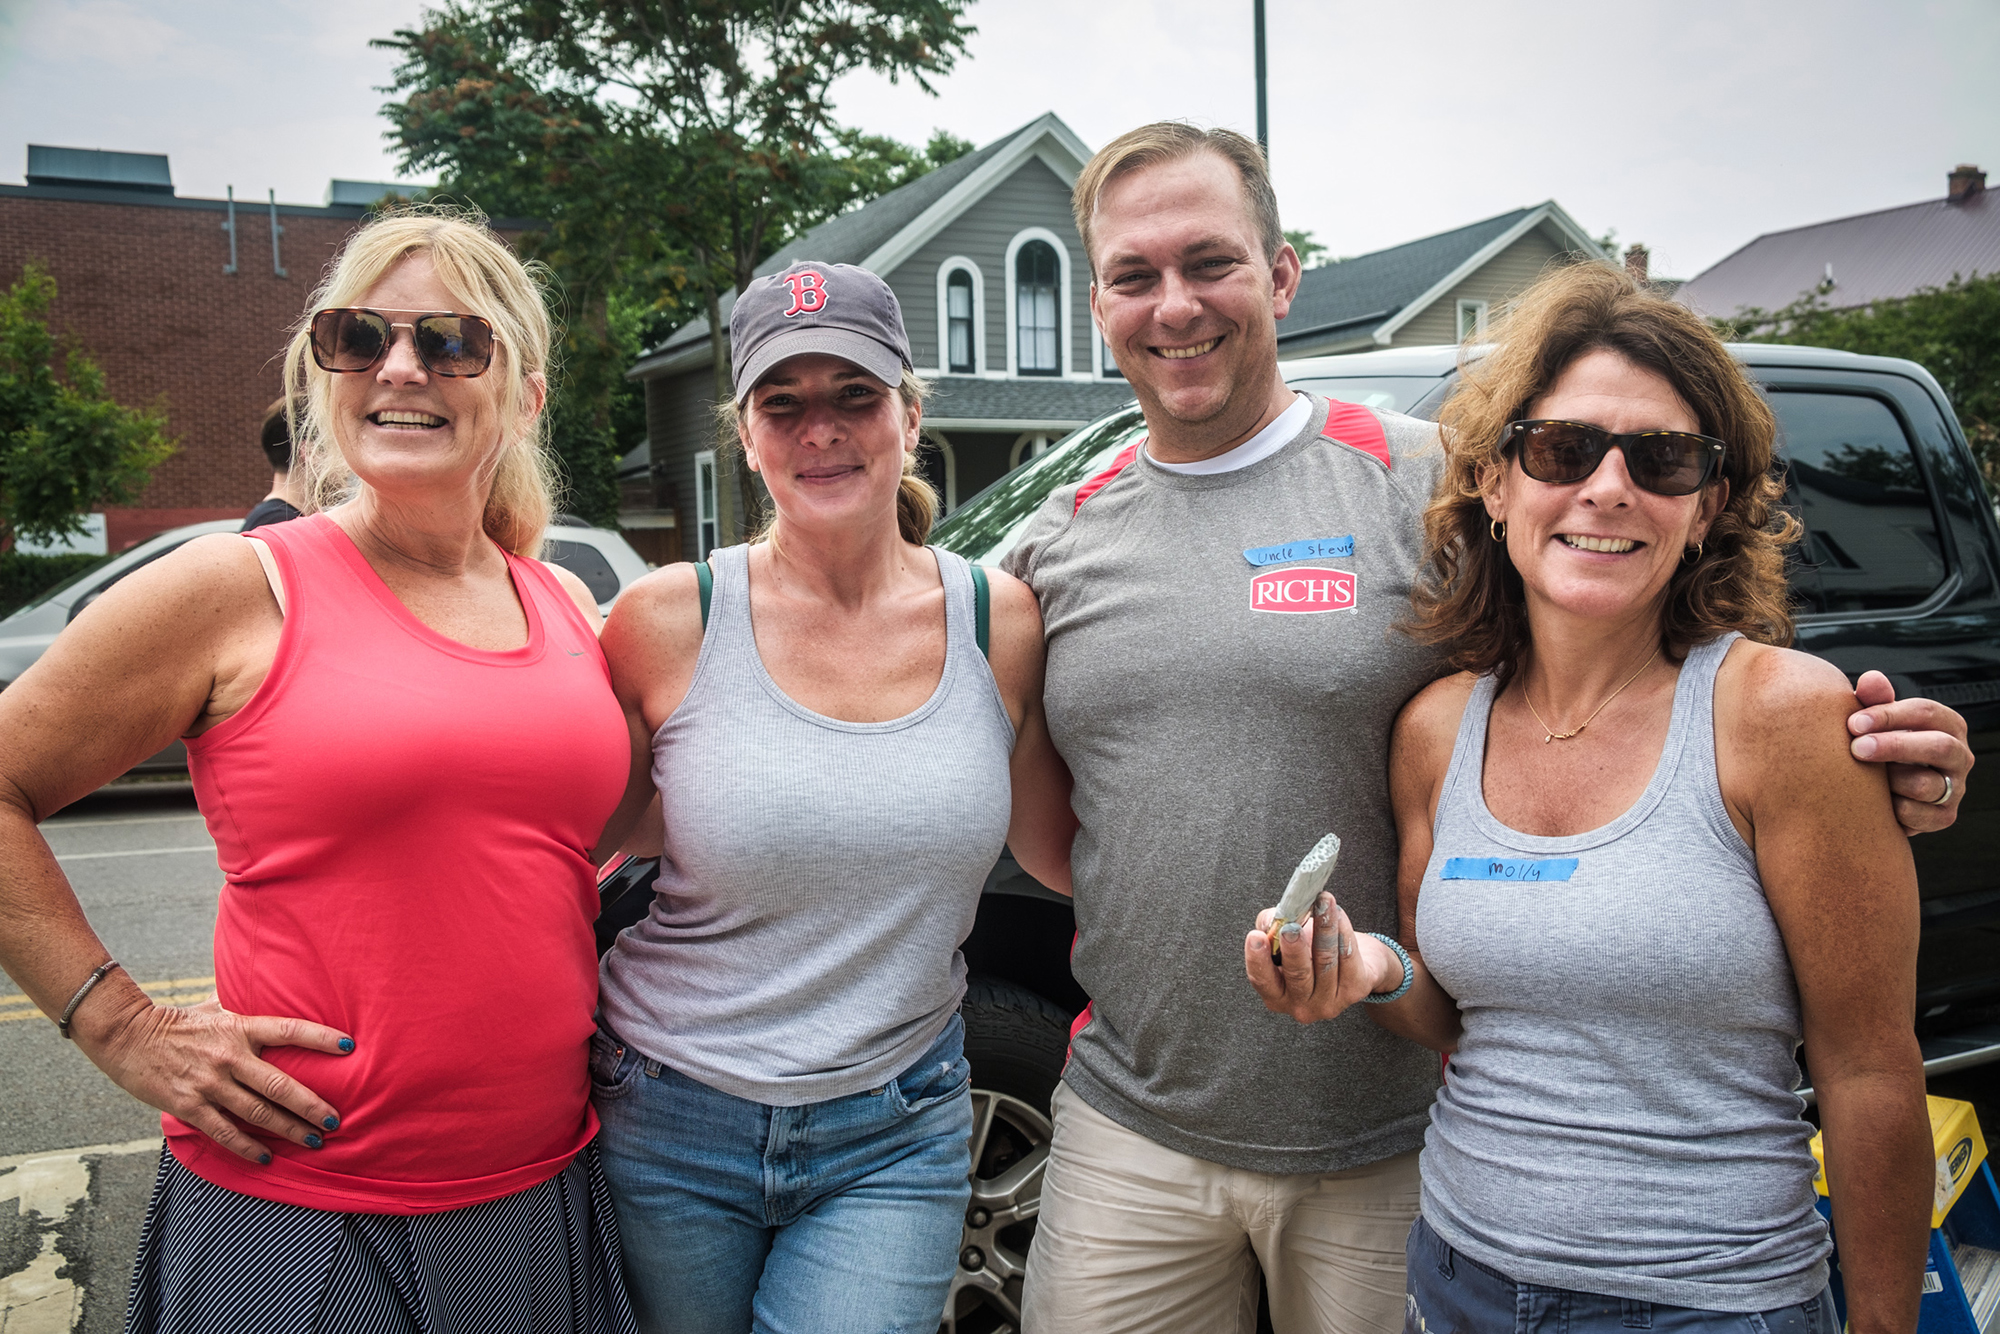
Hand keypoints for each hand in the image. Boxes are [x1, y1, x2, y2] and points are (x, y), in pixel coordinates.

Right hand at [79, 994, 352, 1164]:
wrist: (127, 1037)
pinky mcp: (189, 1105)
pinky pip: (224, 1131)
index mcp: (240, 1027)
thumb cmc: (177, 1021)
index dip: (320, 1038)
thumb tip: (271, 989)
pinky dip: (247, 1146)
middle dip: (311, 1105)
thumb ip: (244, 1007)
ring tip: (313, 1140)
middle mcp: (230, 1056)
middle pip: (280, 1084)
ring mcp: (210, 1083)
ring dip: (288, 1129)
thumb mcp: (214, 1007)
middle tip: (335, 1120)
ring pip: (258, 1112)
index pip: (289, 1030)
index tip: (349, 1047)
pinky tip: (267, 1157)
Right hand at [1244, 894, 1399, 1023]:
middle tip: (1292, 927)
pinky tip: (1338, 914)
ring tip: (1322, 902)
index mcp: (1276, 995)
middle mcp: (1301, 1005)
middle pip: (1297, 975)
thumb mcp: (1284, 937)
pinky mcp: (1354, 992)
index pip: (1262, 980)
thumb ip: (1272, 926)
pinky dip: (1343, 932)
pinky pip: (1348, 959)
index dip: (1257, 959)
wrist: (1354, 960)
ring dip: (1324, 927)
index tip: (1256, 936)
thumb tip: (1274, 919)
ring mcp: (1329, 1002)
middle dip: (1294, 949)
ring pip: (1325, 962)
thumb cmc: (1311, 948)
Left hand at [1848, 671, 1971, 834]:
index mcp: (1946, 725)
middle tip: (1857, 748)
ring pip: (1928, 785)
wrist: (1878, 790)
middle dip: (1895, 746)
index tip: (1853, 723)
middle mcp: (1958, 755)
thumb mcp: (1875, 720)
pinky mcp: (1944, 817)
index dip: (1889, 715)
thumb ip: (1874, 700)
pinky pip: (1921, 815)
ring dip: (1889, 780)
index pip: (1927, 713)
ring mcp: (1955, 788)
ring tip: (1863, 777)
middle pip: (1939, 747)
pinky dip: (1893, 809)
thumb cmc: (1878, 745)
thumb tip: (1871, 679)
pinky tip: (1874, 802)